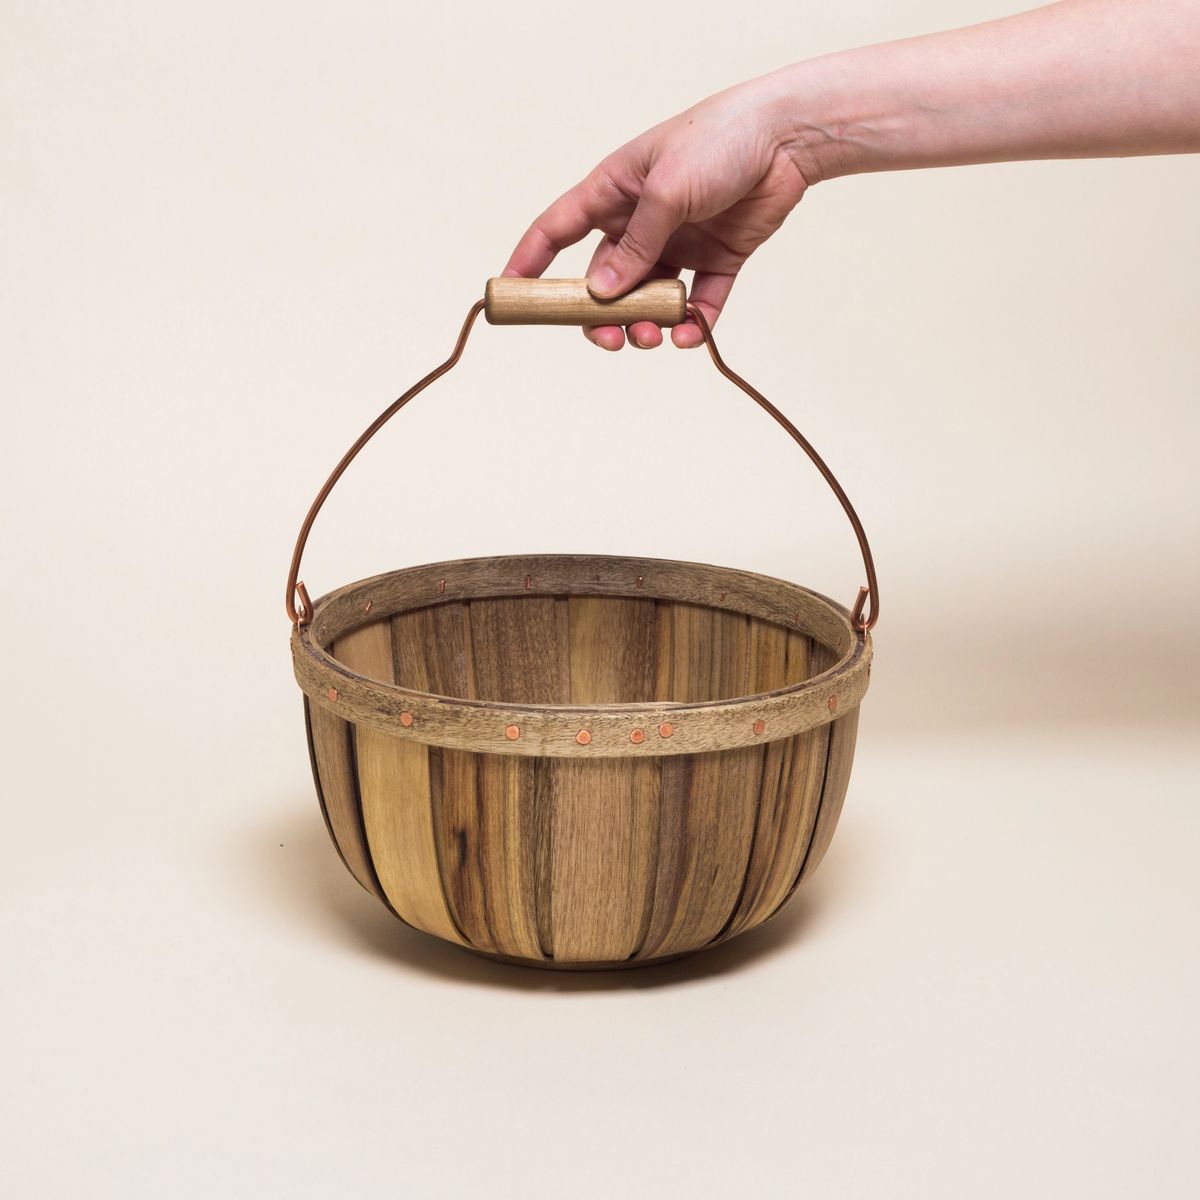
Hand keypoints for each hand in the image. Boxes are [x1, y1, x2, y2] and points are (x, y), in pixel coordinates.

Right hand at [502, 78, 810, 349]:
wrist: (788, 137)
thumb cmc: (719, 142)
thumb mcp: (666, 191)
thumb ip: (635, 245)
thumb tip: (600, 294)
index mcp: (614, 192)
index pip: (557, 230)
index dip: (530, 262)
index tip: (508, 293)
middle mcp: (641, 221)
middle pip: (603, 280)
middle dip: (599, 315)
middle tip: (609, 338)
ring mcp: (678, 243)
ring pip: (646, 299)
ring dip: (643, 324)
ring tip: (653, 336)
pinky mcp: (716, 260)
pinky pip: (696, 304)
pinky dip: (690, 325)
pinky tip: (688, 334)